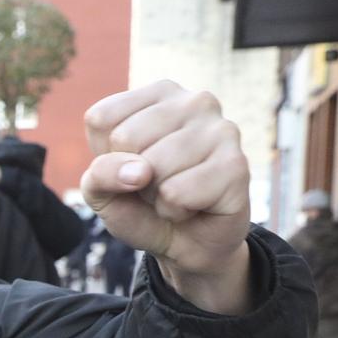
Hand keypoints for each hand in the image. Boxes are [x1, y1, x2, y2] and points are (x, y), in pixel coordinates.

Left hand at [81, 81, 252, 312]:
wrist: (186, 244)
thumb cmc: (141, 206)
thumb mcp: (102, 190)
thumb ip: (100, 173)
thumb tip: (140, 172)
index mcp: (159, 94)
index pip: (101, 119)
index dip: (105, 157)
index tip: (130, 166)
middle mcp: (194, 101)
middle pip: (125, 138)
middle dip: (130, 177)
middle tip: (156, 184)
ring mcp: (221, 129)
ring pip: (153, 167)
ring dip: (154, 196)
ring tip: (175, 193)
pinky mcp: (237, 164)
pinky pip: (177, 193)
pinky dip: (175, 210)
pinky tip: (194, 205)